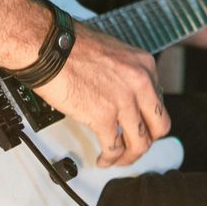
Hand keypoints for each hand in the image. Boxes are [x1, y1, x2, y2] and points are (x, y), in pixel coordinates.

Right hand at [30, 24, 167, 168]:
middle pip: (159, 125)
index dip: (147, 118)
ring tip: (119, 160)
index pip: (158, 101)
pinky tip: (103, 159)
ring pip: (141, 142)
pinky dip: (110, 159)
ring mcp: (124, 101)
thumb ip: (124, 74)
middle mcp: (140, 83)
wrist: (47, 45)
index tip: (139, 124)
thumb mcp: (112, 53)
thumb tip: (121, 92)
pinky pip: (114, 147)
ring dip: (130, 156)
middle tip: (135, 146)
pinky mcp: (104, 117)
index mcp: (144, 65)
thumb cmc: (69, 45)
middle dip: (147, 140)